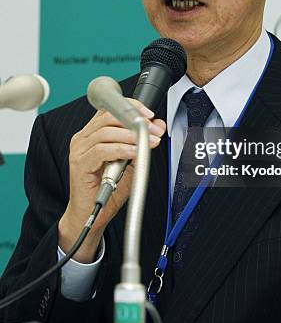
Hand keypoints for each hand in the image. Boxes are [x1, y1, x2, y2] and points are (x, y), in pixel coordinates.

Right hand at [58, 98, 165, 261]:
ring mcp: (79, 150)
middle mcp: (84, 138)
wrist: (94, 214)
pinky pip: (102, 150)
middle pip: (109, 116)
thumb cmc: (109, 189)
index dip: (131, 108)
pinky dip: (121, 149)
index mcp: (93, 133)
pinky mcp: (80, 164)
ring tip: (148, 142)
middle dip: (136, 122)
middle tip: (154, 131)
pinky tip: (134, 153)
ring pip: (106, 131)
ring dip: (132, 136)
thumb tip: (158, 126)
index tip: (150, 115)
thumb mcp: (132, 161)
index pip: (111, 109)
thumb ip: (142, 142)